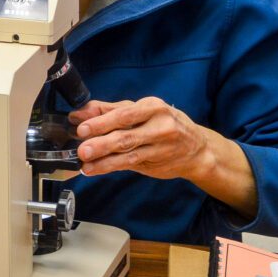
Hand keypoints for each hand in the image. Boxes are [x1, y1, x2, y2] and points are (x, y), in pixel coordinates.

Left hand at [70, 97, 211, 180]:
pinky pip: (129, 165)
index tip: (80, 125)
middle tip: (82, 148)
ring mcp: (160, 147)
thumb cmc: (164, 123)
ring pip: (127, 153)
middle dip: (101, 142)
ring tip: (84, 162)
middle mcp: (160, 127)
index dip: (101, 121)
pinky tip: (94, 169)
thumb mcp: (141, 110)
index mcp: (153, 107)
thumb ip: (109, 110)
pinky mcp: (155, 163)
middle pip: (126, 135)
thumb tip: (80, 112)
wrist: (198, 149)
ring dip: (103, 159)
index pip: (124, 114)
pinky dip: (109, 167)